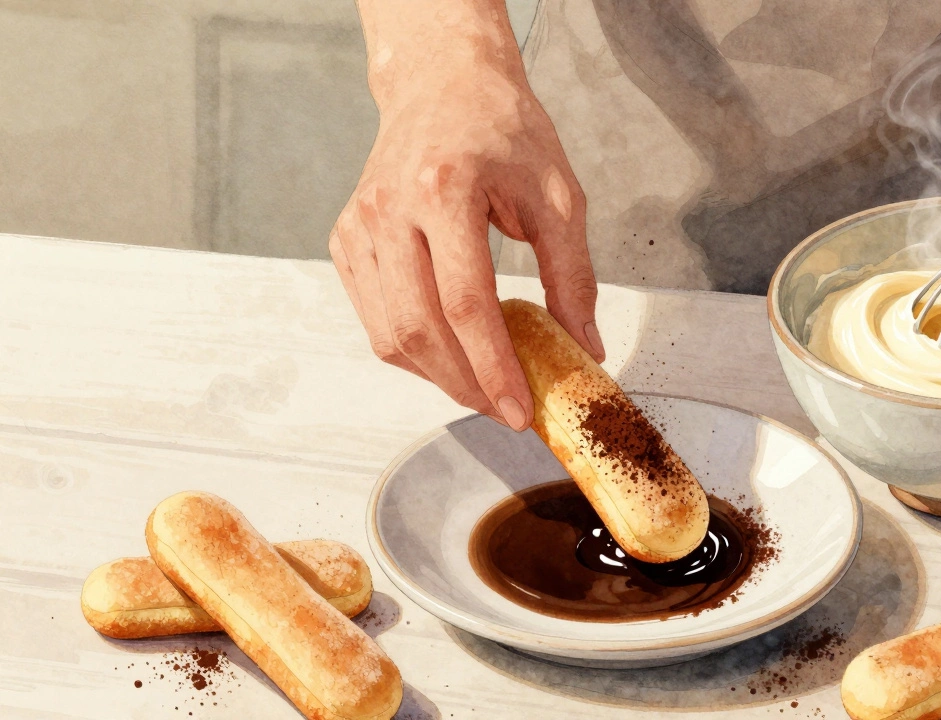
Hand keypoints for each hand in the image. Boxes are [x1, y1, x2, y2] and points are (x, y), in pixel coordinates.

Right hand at [330, 14, 602, 429]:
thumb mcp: (558, 196)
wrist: (443, 84)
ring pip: (388, 334)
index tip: (519, 409)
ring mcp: (359, 225)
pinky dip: (412, 348)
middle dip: (466, 385)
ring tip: (483, 384)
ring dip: (438, 375)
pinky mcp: (345, 239)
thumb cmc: (504, 131)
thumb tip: (585, 347)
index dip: (493, 367)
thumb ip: (573, 276)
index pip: (465, 304)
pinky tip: (449, 351)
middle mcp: (389, 209)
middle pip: (420, 329)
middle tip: (505, 409)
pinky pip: (373, 317)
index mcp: (444, 189)